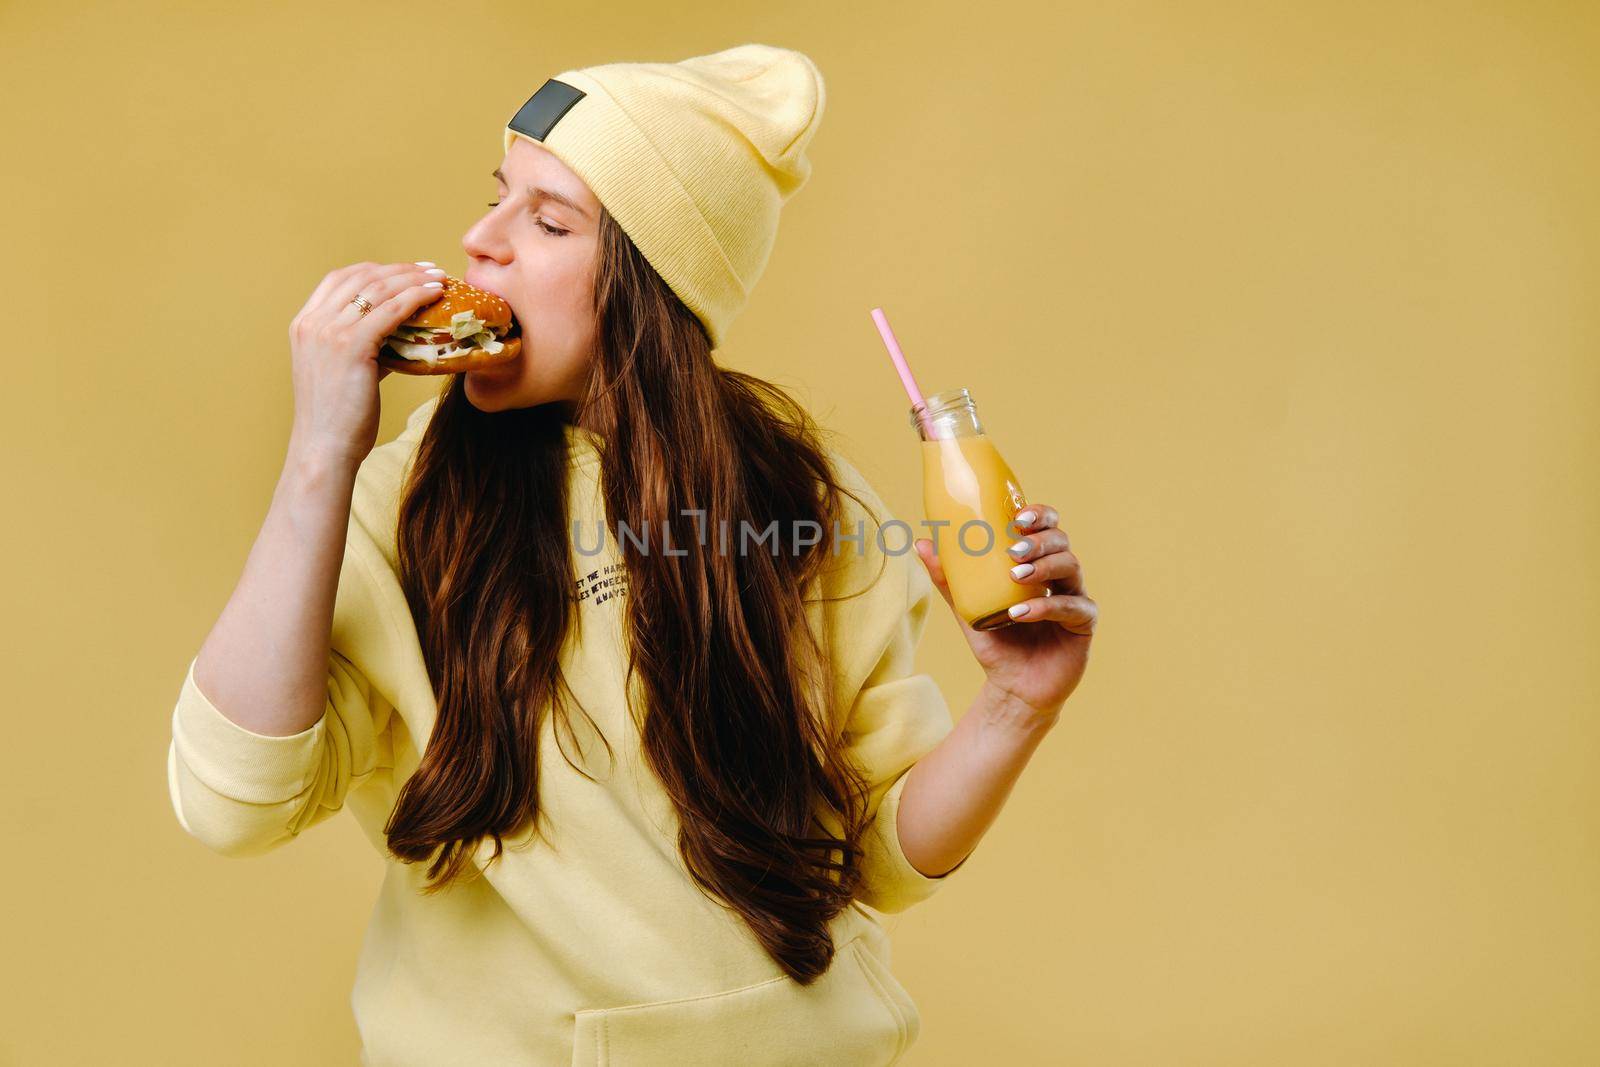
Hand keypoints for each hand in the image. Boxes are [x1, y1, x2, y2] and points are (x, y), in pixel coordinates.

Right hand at [287, 260, 445, 465]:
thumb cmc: (337, 418)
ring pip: (378, 288)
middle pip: (361, 277)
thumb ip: (362, 349)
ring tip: (438, 277)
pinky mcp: (351, 345)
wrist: (324, 447)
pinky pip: (391, 309)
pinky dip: (416, 296)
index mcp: (304, 324)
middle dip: (399, 269)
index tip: (403, 270)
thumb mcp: (342, 372)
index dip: (374, 269)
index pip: (339, 279)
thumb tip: (396, 339)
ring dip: (413, 278)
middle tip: (429, 269)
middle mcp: (312, 322)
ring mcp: (329, 331)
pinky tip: (435, 294)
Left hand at [913, 503, 1096, 722]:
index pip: (1047, 528)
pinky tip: (1021, 611)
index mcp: (1038, 564)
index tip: (1018, 516)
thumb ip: (950, 579)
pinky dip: (1045, 605)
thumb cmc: (996, 643)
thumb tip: (922, 542)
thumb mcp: (968, 607)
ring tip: (1016, 575)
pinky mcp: (1083, 624)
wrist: (1012, 688)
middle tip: (1013, 549)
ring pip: (1071, 567)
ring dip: (1042, 567)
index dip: (1039, 515)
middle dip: (1039, 540)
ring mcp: (1075, 597)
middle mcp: (1060, 577)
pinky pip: (1072, 606)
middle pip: (1061, 542)